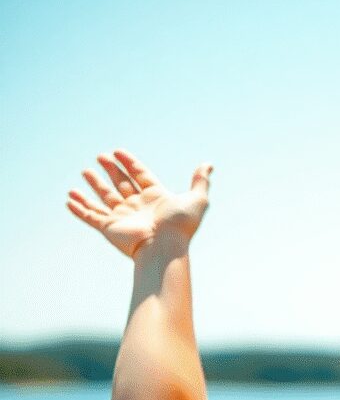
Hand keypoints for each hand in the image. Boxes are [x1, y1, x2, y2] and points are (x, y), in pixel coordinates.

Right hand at [66, 149, 213, 259]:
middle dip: (111, 170)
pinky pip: (90, 217)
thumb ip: (200, 181)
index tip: (118, 151)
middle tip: (101, 157)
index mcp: (156, 198)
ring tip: (85, 172)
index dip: (130, 163)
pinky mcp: (109, 228)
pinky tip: (70, 198)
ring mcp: (123, 218)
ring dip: (94, 186)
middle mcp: (138, 207)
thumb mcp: (196, 200)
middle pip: (122, 184)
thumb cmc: (180, 226)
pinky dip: (79, 209)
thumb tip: (208, 165)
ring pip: (105, 199)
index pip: (141, 176)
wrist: (164, 248)